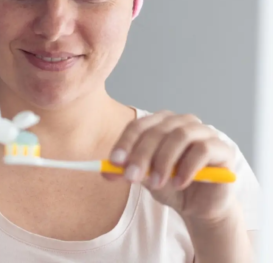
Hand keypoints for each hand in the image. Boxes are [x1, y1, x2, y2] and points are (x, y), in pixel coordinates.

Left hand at [104, 111, 236, 221]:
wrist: (199, 206)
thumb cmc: (170, 185)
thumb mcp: (144, 179)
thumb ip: (127, 171)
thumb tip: (106, 170)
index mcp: (160, 123)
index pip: (138, 126)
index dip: (125, 143)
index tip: (115, 162)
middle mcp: (181, 122)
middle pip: (157, 130)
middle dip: (141, 155)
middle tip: (132, 177)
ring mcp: (204, 132)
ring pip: (180, 135)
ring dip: (164, 161)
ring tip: (157, 183)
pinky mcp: (222, 148)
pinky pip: (203, 149)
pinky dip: (188, 167)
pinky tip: (179, 183)